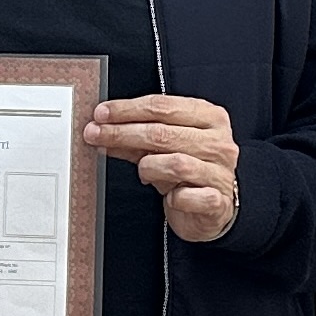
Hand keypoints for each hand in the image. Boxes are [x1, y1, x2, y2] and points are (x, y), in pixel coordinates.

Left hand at [88, 94, 239, 241]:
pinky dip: (173, 198)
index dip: (127, 109)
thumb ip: (134, 137)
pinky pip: (188, 197)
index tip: (100, 114)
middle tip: (95, 135)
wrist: (212, 209)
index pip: (163, 106)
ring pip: (175, 163)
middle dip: (123, 133)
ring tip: (142, 171)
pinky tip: (169, 197)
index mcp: (209, 117)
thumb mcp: (161, 149)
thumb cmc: (187, 172)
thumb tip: (100, 127)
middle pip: (163, 132)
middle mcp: (219, 142)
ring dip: (148, 166)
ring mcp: (220, 172)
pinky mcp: (218, 201)